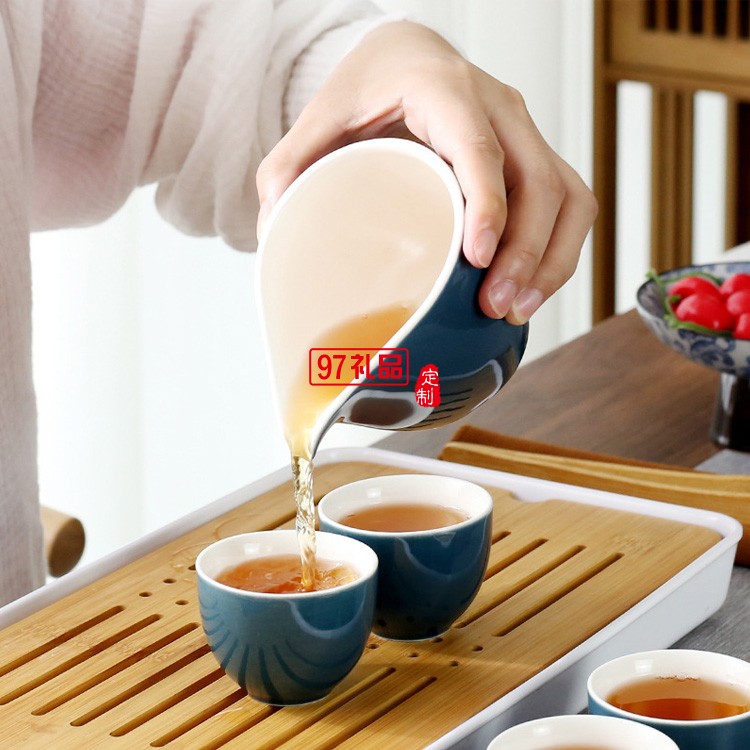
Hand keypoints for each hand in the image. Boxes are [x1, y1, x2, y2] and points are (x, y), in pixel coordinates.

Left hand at [256, 21, 596, 323]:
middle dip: (526, 251)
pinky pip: (572, 205)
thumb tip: (273, 229)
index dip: (489, 204)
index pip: (481, 148)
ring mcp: (526, 132)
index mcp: (446, 91)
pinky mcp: (536, 157)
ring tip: (517, 310)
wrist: (407, 55)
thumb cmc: (369, 85)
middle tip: (495, 306)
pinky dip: (560, 251)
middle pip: (540, 181)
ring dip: (552, 259)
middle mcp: (499, 108)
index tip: (479, 259)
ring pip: (568, 196)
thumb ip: (290, 165)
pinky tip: (532, 290)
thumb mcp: (321, 115)